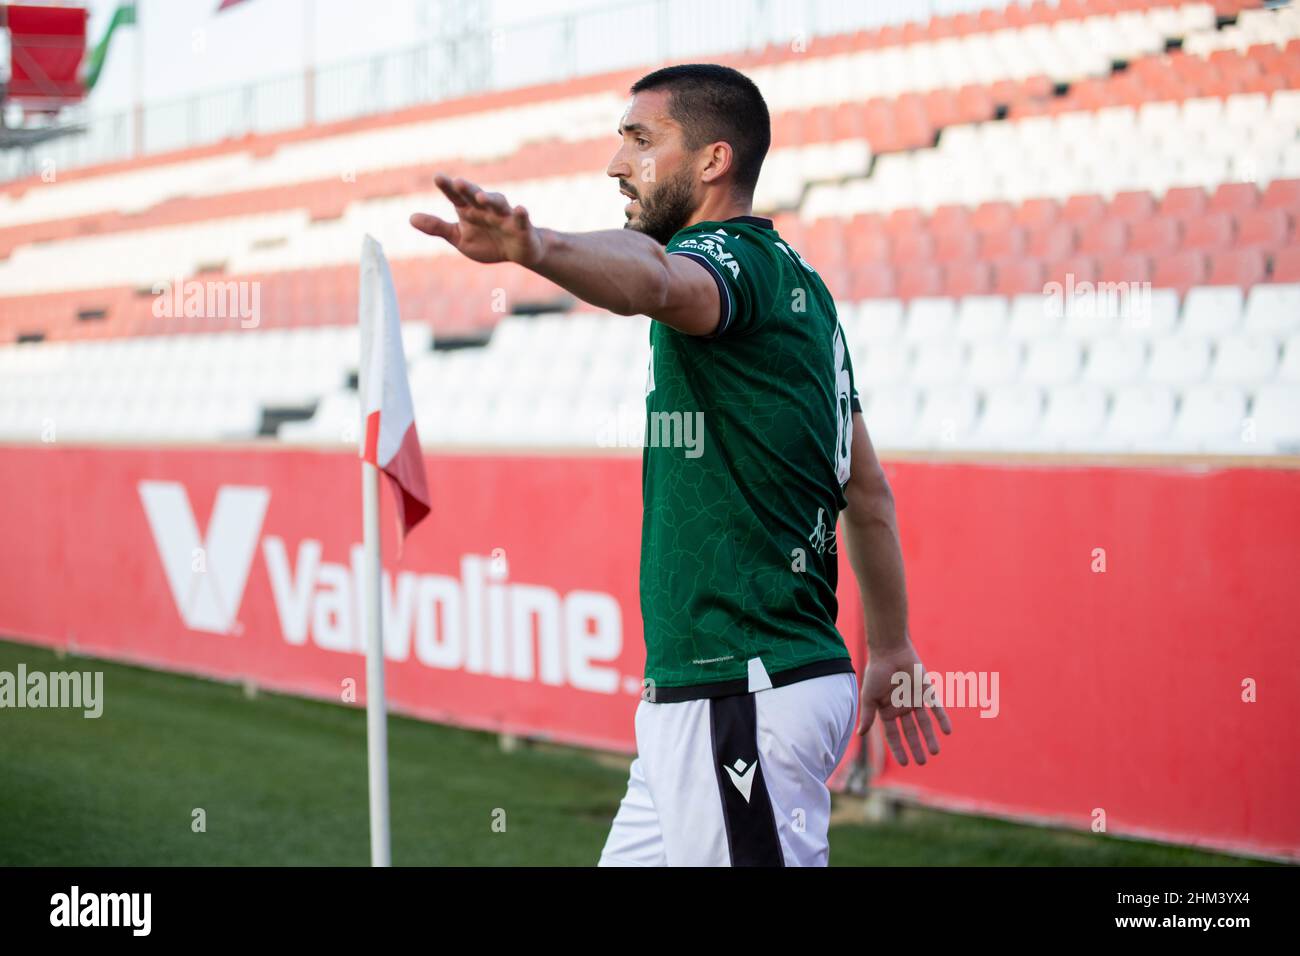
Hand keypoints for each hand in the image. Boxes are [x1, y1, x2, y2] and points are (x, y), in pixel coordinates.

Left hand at [410, 174, 543, 266]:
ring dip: (491, 199)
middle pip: (476, 196)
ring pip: (498, 203)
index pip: (456, 196)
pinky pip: (521, 219)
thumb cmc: (487, 242)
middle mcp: (486, 208)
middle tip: (458, 182)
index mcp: (469, 210)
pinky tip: (519, 209)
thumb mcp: (459, 238)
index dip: (448, 187)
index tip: (438, 177)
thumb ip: (437, 227)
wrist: (517, 252)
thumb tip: (410, 218)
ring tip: (482, 197)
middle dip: (468, 189)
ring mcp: (504, 216)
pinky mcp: (521, 227)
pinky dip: (521, 214)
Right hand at [856, 639, 951, 766]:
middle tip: (922, 762)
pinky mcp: (927, 691)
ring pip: (925, 723)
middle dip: (916, 747)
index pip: (893, 735)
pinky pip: (936, 708)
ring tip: (935, 752)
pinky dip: (942, 719)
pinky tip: (947, 731)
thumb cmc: (876, 672)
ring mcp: (915, 700)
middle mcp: (902, 708)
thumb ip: (867, 716)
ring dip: (930, 737)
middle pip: (911, 732)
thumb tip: (860, 735)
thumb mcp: (869, 697)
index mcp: (887, 711)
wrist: (890, 651)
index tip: (905, 763)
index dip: (899, 749)